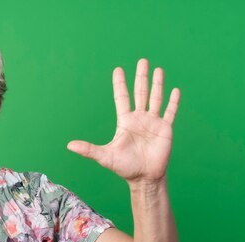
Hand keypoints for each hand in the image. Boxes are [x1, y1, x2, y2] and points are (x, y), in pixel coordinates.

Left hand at [67, 59, 180, 184]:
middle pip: (140, 93)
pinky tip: (175, 90)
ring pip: (156, 98)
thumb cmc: (124, 167)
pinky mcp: (166, 129)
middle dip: (141, 77)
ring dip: (157, 84)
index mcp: (125, 122)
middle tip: (142, 61)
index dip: (120, 84)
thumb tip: (69, 146)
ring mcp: (153, 123)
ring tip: (158, 69)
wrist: (144, 178)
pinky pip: (170, 113)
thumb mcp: (105, 156)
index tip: (118, 69)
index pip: (122, 98)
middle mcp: (139, 118)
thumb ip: (88, 149)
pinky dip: (173, 102)